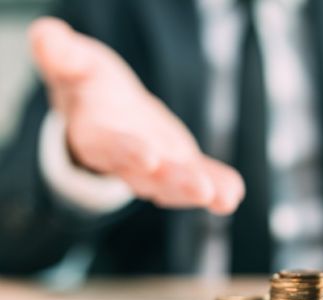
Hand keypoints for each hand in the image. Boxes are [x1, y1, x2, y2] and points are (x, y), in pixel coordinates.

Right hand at [29, 17, 243, 214]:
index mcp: (96, 136)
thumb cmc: (89, 88)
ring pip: (175, 184)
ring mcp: (156, 167)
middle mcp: (126, 161)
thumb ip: (62, 55)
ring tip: (226, 198)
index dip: (128, 151)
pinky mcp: (179, 164)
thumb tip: (45, 34)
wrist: (106, 113)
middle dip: (175, 183)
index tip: (149, 158)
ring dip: (200, 191)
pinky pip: (198, 175)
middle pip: (148, 176)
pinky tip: (234, 192)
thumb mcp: (74, 65)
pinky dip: (217, 184)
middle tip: (202, 190)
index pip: (110, 147)